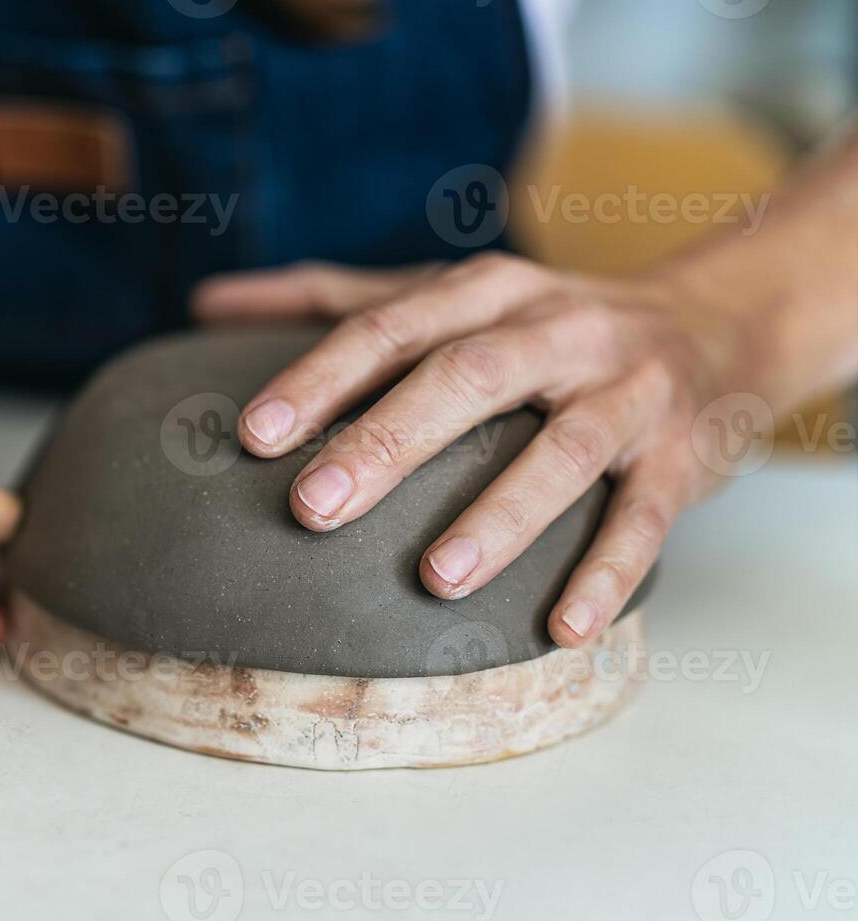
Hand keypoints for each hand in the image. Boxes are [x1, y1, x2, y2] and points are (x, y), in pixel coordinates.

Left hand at [194, 253, 747, 647]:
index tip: (252, 434)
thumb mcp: (447, 293)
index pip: (389, 328)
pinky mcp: (681, 453)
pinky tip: (561, 628)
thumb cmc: (543, 323)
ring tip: (434, 579)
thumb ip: (331, 297)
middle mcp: (555, 329)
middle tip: (311, 508)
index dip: (321, 378)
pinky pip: (646, 516)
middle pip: (465, 378)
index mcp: (484, 292)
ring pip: (562, 448)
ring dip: (500, 514)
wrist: (717, 324)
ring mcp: (626, 390)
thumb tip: (204, 305)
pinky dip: (608, 570)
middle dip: (387, 442)